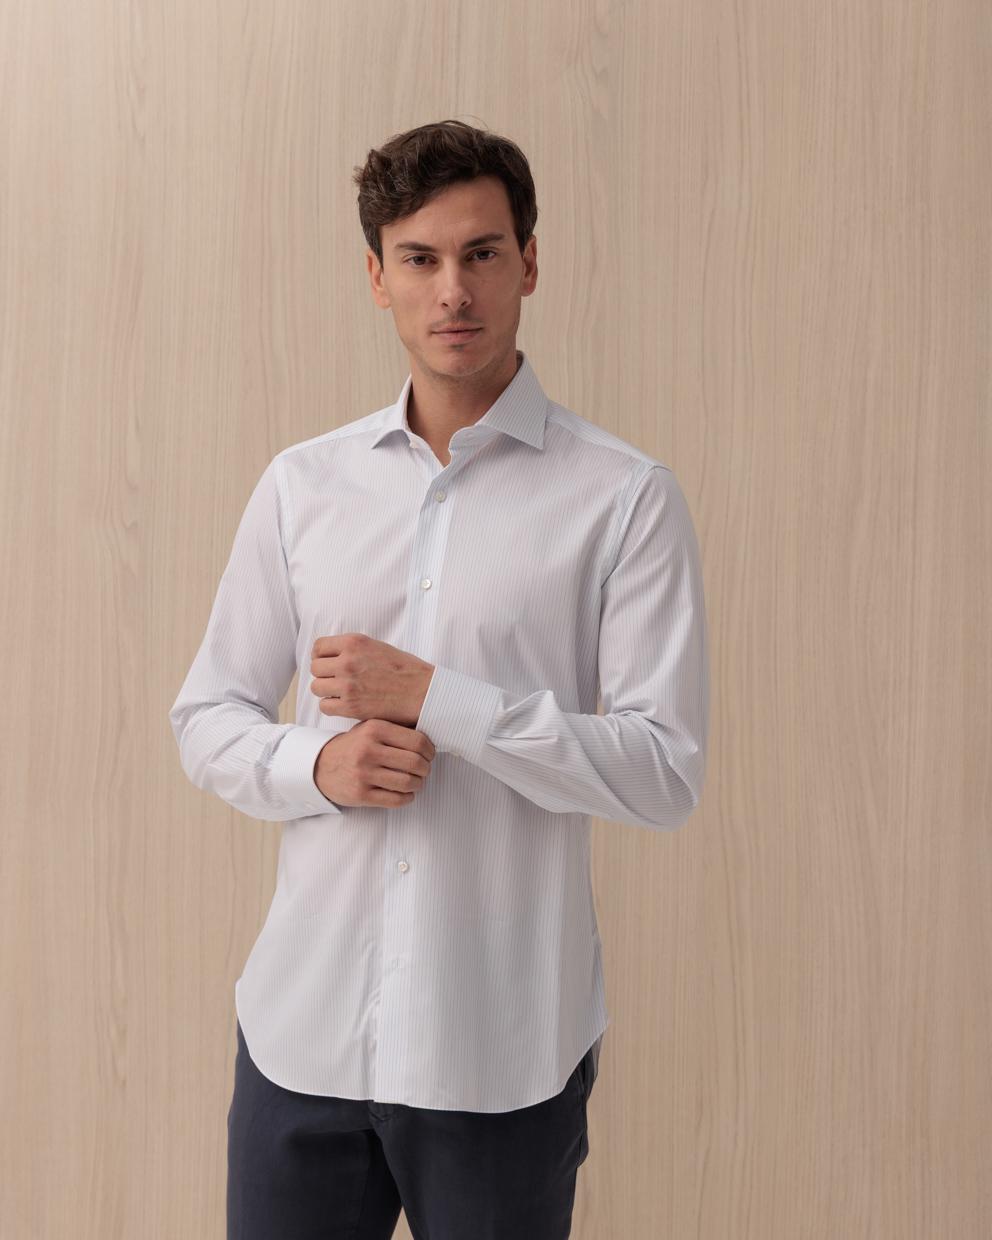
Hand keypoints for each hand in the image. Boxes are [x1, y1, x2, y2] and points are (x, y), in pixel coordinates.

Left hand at [310, 632, 434, 725]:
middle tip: (335, 681)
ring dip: (326, 691)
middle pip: (315, 668)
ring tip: (340, 693)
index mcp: (354, 643)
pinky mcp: (351, 706)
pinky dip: (332, 706)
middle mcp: (348, 662)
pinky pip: (325, 706)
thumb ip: (353, 649)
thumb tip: (332, 655)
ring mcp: (347, 685)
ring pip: (317, 688)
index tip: (326, 663)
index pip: (318, 647)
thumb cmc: (405, 670)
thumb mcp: (378, 647)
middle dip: (324, 675)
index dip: (320, 656)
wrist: (422, 692)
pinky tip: (344, 705)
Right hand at [314, 719, 436, 808]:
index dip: (430, 750)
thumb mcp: (369, 729)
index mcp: (374, 729)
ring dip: (418, 784)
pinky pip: (395, 800)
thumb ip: (395, 730)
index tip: (430, 755)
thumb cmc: (353, 746)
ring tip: (416, 782)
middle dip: (426, 768)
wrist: (320, 766)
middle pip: (415, 762)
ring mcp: (363, 773)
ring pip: (408, 782)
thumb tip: (429, 740)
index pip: (417, 740)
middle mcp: (368, 750)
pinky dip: (407, 798)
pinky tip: (406, 793)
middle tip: (425, 770)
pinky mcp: (360, 794)